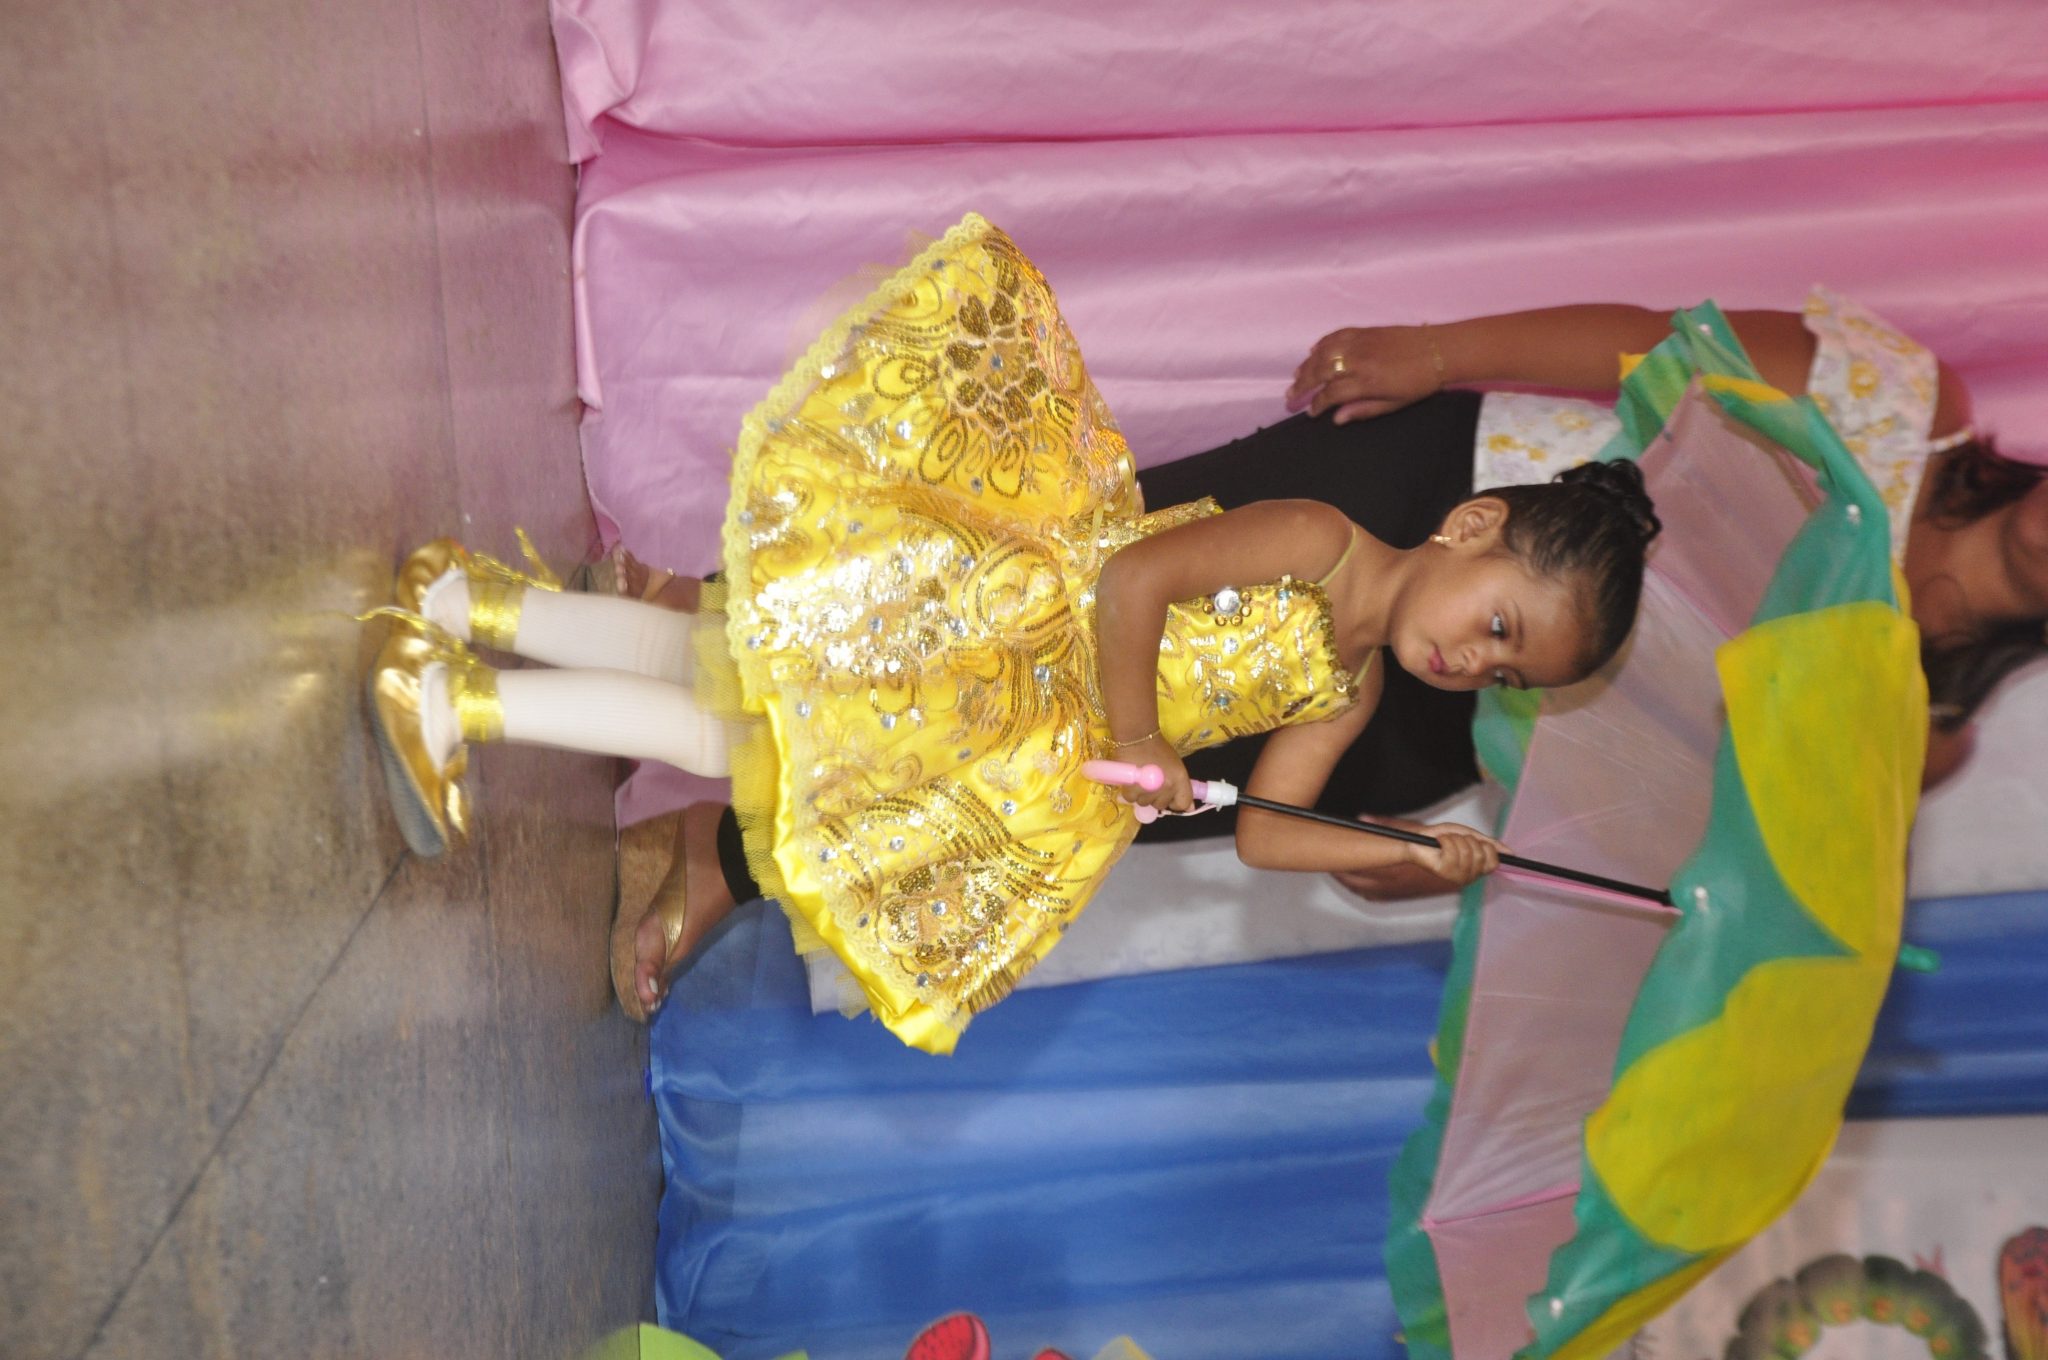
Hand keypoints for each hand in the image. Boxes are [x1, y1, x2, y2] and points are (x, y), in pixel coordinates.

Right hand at [1113, 735, 1194, 813]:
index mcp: (1180, 780)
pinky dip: (1131, 792)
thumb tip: (1190, 807)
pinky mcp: (1132, 789)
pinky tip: (1132, 780)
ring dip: (1142, 795)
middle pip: (1161, 805)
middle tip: (1151, 783)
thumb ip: (1182, 786)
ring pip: (1145, 803)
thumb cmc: (1158, 749)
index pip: (1183, 804)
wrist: (1138, 737)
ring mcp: (1149, 789)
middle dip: (1156, 797)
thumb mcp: (1176, 765)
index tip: (1169, 797)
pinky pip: (1132, 799)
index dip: (1176, 803)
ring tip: (1140, 780)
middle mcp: (1166, 787)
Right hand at [1285, 325, 1442, 424]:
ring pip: (1323, 353)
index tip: (1311, 412)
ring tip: (1296, 376)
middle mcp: (1358, 361)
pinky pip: (1335, 336)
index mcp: (1366, 382)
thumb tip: (1337, 419)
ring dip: (1306, 365)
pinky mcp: (1364, 331)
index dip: (1316, 404)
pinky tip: (1313, 351)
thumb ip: (1363, 410)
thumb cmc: (1419, 383)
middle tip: (1291, 396)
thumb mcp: (1394, 404)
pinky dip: (1322, 343)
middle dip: (1302, 385)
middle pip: (1319, 372)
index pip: (1330, 394)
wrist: (1439, 350)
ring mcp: (1360, 343)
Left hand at [1404, 822, 1505, 886]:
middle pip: (1480, 854)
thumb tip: (1510, 853)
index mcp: (1477, 870)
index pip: (1494, 862)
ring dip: (1455, 839)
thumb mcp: (1470, 836)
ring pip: (1467, 851)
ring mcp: (1456, 876)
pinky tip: (1439, 843)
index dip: (1485, 847)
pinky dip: (1446, 840)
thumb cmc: (1441, 839)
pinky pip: (1453, 851)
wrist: (1417, 840)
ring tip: (1445, 841)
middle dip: (1468, 840)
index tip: (1473, 841)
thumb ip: (1490, 843)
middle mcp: (1469, 876)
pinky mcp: (1444, 872)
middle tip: (1456, 840)